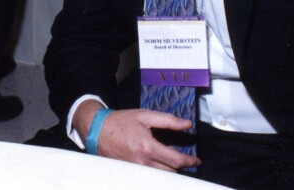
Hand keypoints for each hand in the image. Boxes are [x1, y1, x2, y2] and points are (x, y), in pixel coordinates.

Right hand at [75, 100, 199, 171]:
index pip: (176, 161)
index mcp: (147, 147)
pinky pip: (149, 176)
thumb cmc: (121, 121)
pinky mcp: (129, 173)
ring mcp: (135, 170)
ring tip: (171, 161)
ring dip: (169, 170)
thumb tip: (187, 124)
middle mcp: (142, 162)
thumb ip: (168, 120)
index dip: (189, 162)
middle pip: (170, 172)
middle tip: (185, 160)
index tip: (196, 161)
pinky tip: (157, 163)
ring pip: (160, 177)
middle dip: (180, 167)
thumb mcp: (144, 116)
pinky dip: (156, 171)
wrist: (97, 130)